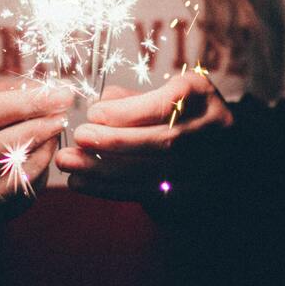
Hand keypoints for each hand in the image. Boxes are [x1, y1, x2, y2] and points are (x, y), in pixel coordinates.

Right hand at [0, 79, 73, 211]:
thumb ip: (7, 91)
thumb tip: (48, 88)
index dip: (25, 103)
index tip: (59, 93)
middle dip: (33, 127)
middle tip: (61, 112)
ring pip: (1, 169)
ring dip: (37, 145)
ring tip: (56, 125)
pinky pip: (14, 186)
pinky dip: (37, 164)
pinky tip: (49, 145)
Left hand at [55, 70, 233, 201]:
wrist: (216, 145)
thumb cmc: (176, 110)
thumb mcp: (160, 91)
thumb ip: (132, 98)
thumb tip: (101, 103)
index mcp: (201, 94)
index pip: (167, 104)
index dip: (128, 112)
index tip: (94, 113)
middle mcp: (212, 131)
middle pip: (163, 142)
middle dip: (115, 141)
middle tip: (79, 137)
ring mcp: (206, 166)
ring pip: (153, 172)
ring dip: (104, 169)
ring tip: (68, 162)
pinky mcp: (190, 194)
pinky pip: (145, 194)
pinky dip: (108, 189)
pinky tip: (80, 181)